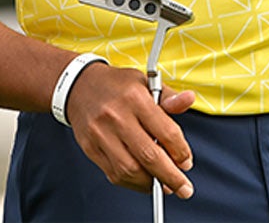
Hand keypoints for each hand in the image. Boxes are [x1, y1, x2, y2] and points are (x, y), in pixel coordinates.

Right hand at [67, 62, 196, 197]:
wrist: (79, 85)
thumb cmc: (117, 85)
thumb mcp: (146, 81)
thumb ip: (169, 97)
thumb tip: (189, 100)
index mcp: (136, 98)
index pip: (165, 131)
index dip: (180, 151)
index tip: (187, 162)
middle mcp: (117, 117)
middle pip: (148, 155)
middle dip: (170, 176)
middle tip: (183, 187)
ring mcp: (101, 134)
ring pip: (129, 169)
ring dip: (150, 183)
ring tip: (164, 186)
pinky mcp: (91, 148)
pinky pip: (113, 173)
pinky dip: (131, 182)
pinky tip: (143, 181)